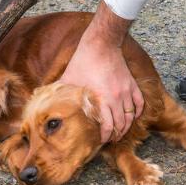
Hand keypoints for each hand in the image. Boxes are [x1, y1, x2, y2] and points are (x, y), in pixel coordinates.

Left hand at [59, 1, 143, 142]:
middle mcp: (117, 98)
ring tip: (121, 130)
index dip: (106, 136)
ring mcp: (126, 91)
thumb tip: (46, 102)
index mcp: (102, 99)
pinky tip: (134, 116)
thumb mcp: (68, 79)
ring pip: (131, 115)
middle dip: (117, 134)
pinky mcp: (131, 84)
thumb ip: (60, 92)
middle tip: (111, 139)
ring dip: (127, 125)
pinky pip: (139, 102)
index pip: (108, 126)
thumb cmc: (83, 61)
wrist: (101, 44)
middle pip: (122, 124)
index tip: (102, 141)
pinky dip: (138, 111)